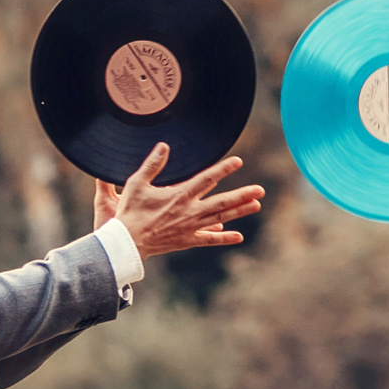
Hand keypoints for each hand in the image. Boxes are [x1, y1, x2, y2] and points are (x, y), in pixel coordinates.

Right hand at [108, 142, 265, 257]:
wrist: (127, 242)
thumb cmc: (131, 212)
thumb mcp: (137, 183)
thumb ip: (152, 164)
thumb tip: (164, 146)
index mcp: (179, 195)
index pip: (206, 179)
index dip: (223, 169)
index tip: (238, 161)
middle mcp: (189, 211)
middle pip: (222, 202)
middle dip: (242, 195)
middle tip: (260, 190)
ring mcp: (191, 227)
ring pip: (220, 218)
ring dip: (239, 211)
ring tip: (256, 205)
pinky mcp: (187, 241)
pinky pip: (210, 239)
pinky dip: (224, 238)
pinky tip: (239, 236)